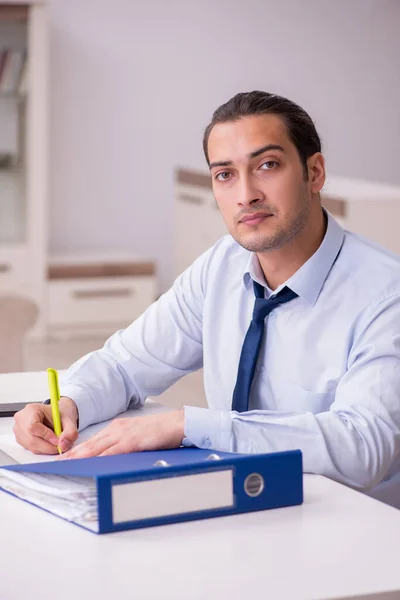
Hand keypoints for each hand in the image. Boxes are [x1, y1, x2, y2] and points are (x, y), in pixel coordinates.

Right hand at [13, 397, 78, 454]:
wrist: (56, 414)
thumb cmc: (59, 414)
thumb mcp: (68, 419)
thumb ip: (70, 431)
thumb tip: (64, 445)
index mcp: (31, 410)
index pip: (33, 426)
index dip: (46, 436)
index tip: (58, 440)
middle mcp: (21, 420)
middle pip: (31, 439)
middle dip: (48, 446)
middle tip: (60, 445)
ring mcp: (19, 430)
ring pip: (31, 446)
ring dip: (46, 448)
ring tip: (56, 442)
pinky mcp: (20, 439)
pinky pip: (31, 448)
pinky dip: (42, 449)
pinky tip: (49, 442)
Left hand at [59, 410, 184, 459]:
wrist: (177, 423)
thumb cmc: (160, 432)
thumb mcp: (137, 436)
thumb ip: (124, 444)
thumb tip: (112, 458)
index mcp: (117, 428)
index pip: (92, 441)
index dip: (76, 450)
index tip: (64, 457)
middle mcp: (117, 429)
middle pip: (90, 444)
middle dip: (72, 454)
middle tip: (57, 463)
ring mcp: (124, 435)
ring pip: (97, 448)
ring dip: (80, 457)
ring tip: (67, 465)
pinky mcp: (133, 442)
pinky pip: (113, 452)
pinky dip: (100, 459)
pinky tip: (91, 464)